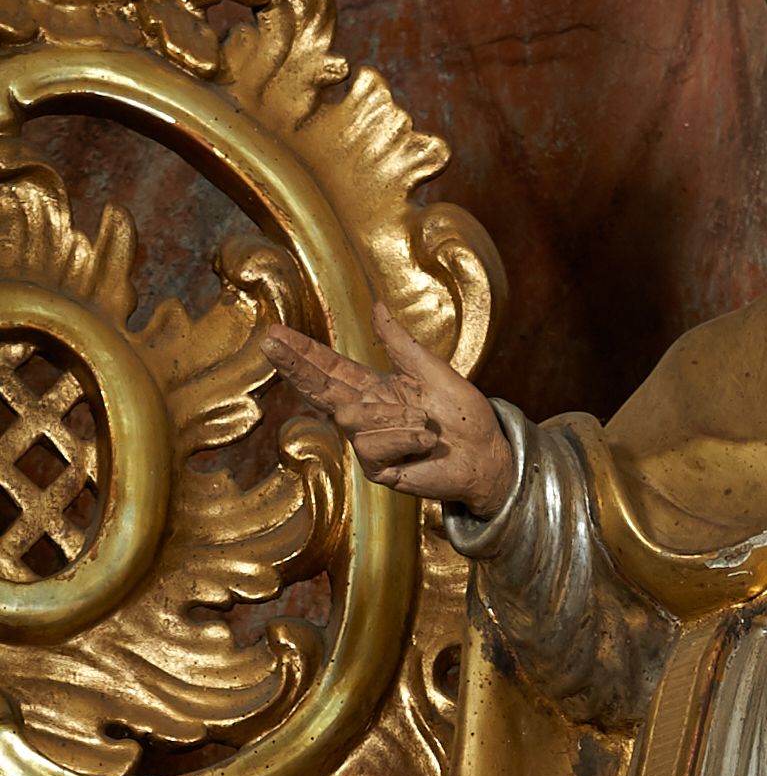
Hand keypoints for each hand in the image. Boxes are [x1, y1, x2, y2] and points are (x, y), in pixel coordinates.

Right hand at [260, 299, 514, 515]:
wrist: (487, 453)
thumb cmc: (462, 415)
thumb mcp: (431, 370)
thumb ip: (400, 343)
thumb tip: (377, 306)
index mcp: (374, 388)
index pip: (329, 368)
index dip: (302, 352)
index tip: (273, 334)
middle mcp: (364, 415)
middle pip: (319, 389)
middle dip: (295, 365)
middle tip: (269, 341)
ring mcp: (368, 445)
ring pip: (354, 418)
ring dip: (395, 417)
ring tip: (426, 424)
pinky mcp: (379, 470)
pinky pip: (374, 446)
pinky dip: (406, 438)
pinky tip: (425, 443)